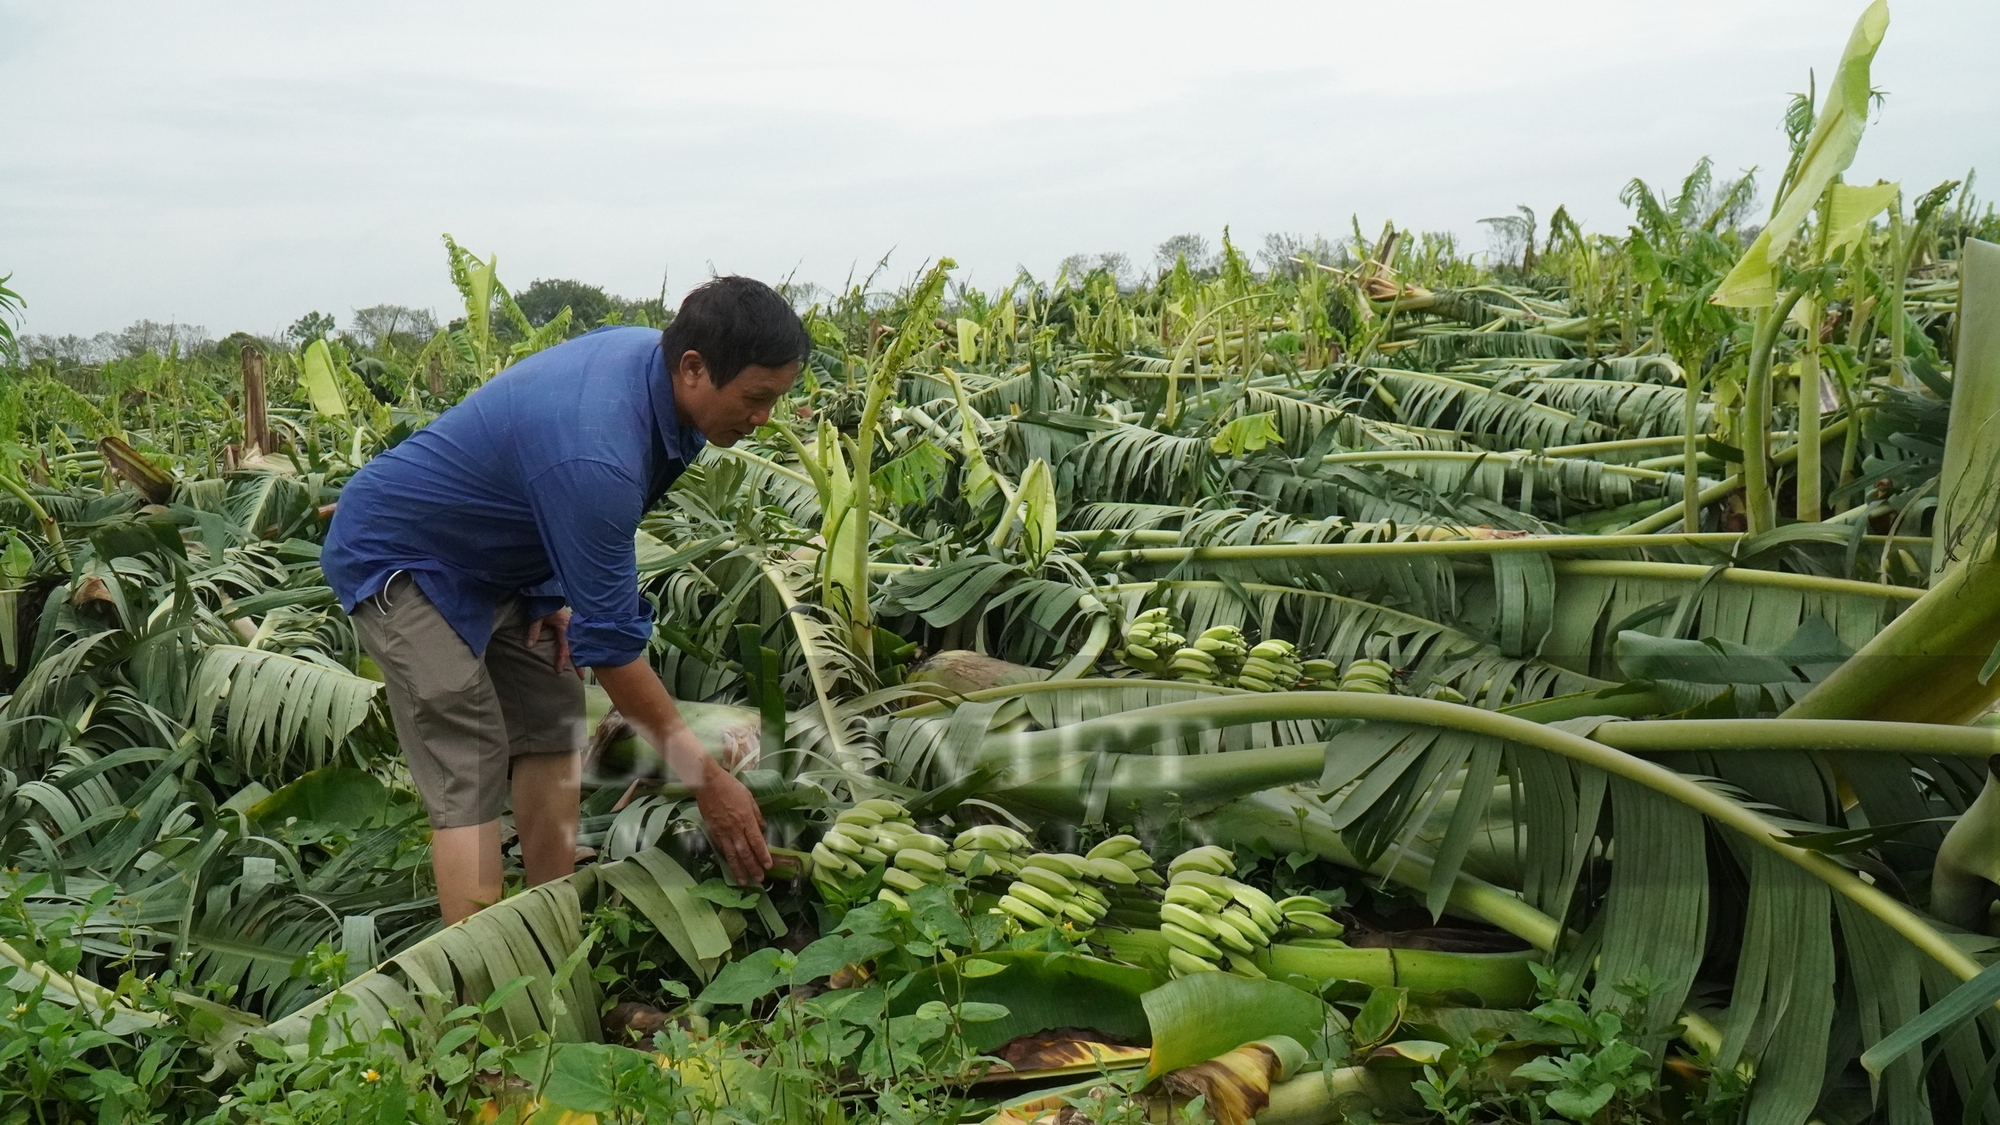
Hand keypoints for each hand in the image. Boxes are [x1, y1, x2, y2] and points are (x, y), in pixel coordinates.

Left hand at [525, 608, 579, 676]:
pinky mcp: (571, 625)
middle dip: (579, 663)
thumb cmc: (543, 602)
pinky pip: (576, 640)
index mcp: (565, 625)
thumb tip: (528, 646)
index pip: (565, 647)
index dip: (562, 659)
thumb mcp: (537, 616)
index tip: (559, 671)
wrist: (547, 590)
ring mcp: (573, 626)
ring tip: (582, 669)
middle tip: (581, 677)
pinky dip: (578, 649)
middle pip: (576, 648)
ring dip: (581, 656)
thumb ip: (534, 631)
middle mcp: (572, 627)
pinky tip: (580, 655)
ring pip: (578, 644)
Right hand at [689, 756, 771, 884]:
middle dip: (753, 867)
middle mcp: (735, 829)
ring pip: (732, 855)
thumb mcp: (749, 797)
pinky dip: (727, 859)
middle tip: (759, 879)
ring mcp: (722, 832)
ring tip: (744, 881)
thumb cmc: (731, 787)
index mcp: (746, 819)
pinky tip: (731, 867)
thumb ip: (757, 814)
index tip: (768, 866)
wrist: (708, 783)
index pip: (757, 842)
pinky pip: (721, 849)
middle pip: (745, 852)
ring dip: (739, 870)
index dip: (763, 855)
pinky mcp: (712, 832)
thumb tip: (763, 828)